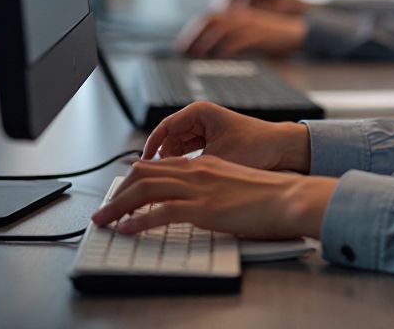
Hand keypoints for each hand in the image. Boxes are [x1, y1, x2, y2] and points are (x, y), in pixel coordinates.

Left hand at [91, 154, 337, 238]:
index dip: (135, 179)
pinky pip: (161, 211)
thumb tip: (197, 204)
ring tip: (103, 221)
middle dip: (118, 192)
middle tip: (103, 211)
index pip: (160, 166)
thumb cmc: (270, 196)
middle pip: (145, 173)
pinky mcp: (204, 207)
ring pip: (146, 189)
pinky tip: (126, 230)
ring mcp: (200, 187)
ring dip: (118, 206)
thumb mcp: (235, 184)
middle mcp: (199, 170)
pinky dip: (138, 221)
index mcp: (206, 164)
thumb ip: (213, 188)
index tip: (121, 194)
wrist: (289, 196)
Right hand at [140, 100, 311, 172]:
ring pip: (176, 148)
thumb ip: (186, 170)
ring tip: (166, 186)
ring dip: (171, 165)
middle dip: (160, 160)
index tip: (141, 169)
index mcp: (199, 112)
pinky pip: (188, 153)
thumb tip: (162, 184)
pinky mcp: (211, 141)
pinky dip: (183, 166)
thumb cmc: (255, 146)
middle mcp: (200, 118)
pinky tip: (182, 183)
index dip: (150, 149)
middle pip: (167, 140)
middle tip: (151, 183)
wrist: (282, 148)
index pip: (163, 128)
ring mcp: (205, 129)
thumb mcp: (216, 160)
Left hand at [176, 9, 306, 57]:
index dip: (193, 31)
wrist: (302, 29)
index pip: (208, 17)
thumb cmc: (277, 32)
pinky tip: (220, 56)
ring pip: (221, 28)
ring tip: (197, 55)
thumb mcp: (253, 28)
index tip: (183, 46)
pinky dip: (226, 47)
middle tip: (183, 51)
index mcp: (238, 12)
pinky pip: (239, 39)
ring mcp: (251, 21)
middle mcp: (242, 13)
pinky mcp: (260, 32)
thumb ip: (234, 34)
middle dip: (194, 35)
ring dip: (206, 41)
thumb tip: (215, 49)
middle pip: (210, 20)